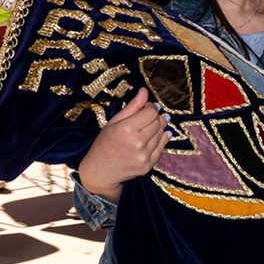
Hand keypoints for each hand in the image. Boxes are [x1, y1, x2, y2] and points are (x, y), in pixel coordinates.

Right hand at [76, 88, 165, 203]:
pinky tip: (162, 133)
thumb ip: (132, 106)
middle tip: (152, 114)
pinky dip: (163, 139)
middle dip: (157, 117)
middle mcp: (137, 143)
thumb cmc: (104, 143)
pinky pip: (161, 148)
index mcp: (126, 129)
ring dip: (160, 127)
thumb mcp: (114, 122)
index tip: (148, 106)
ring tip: (155, 124)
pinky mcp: (148, 166)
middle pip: (158, 123)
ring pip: (161, 134)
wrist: (100, 172)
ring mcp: (143, 156)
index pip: (151, 112)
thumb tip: (145, 91)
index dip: (151, 107)